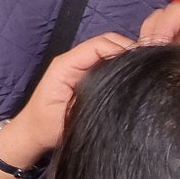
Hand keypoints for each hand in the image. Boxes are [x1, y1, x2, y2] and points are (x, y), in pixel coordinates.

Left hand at [7, 32, 134, 163]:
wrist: (31, 135)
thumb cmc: (45, 128)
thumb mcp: (69, 115)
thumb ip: (91, 97)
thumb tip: (120, 87)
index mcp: (67, 64)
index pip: (100, 45)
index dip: (122, 49)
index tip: (141, 63)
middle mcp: (74, 61)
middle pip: (107, 43)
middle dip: (128, 51)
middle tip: (148, 68)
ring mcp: (79, 67)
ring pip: (108, 51)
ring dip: (125, 58)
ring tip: (143, 72)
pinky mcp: (84, 75)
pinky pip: (105, 63)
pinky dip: (120, 66)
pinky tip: (132, 78)